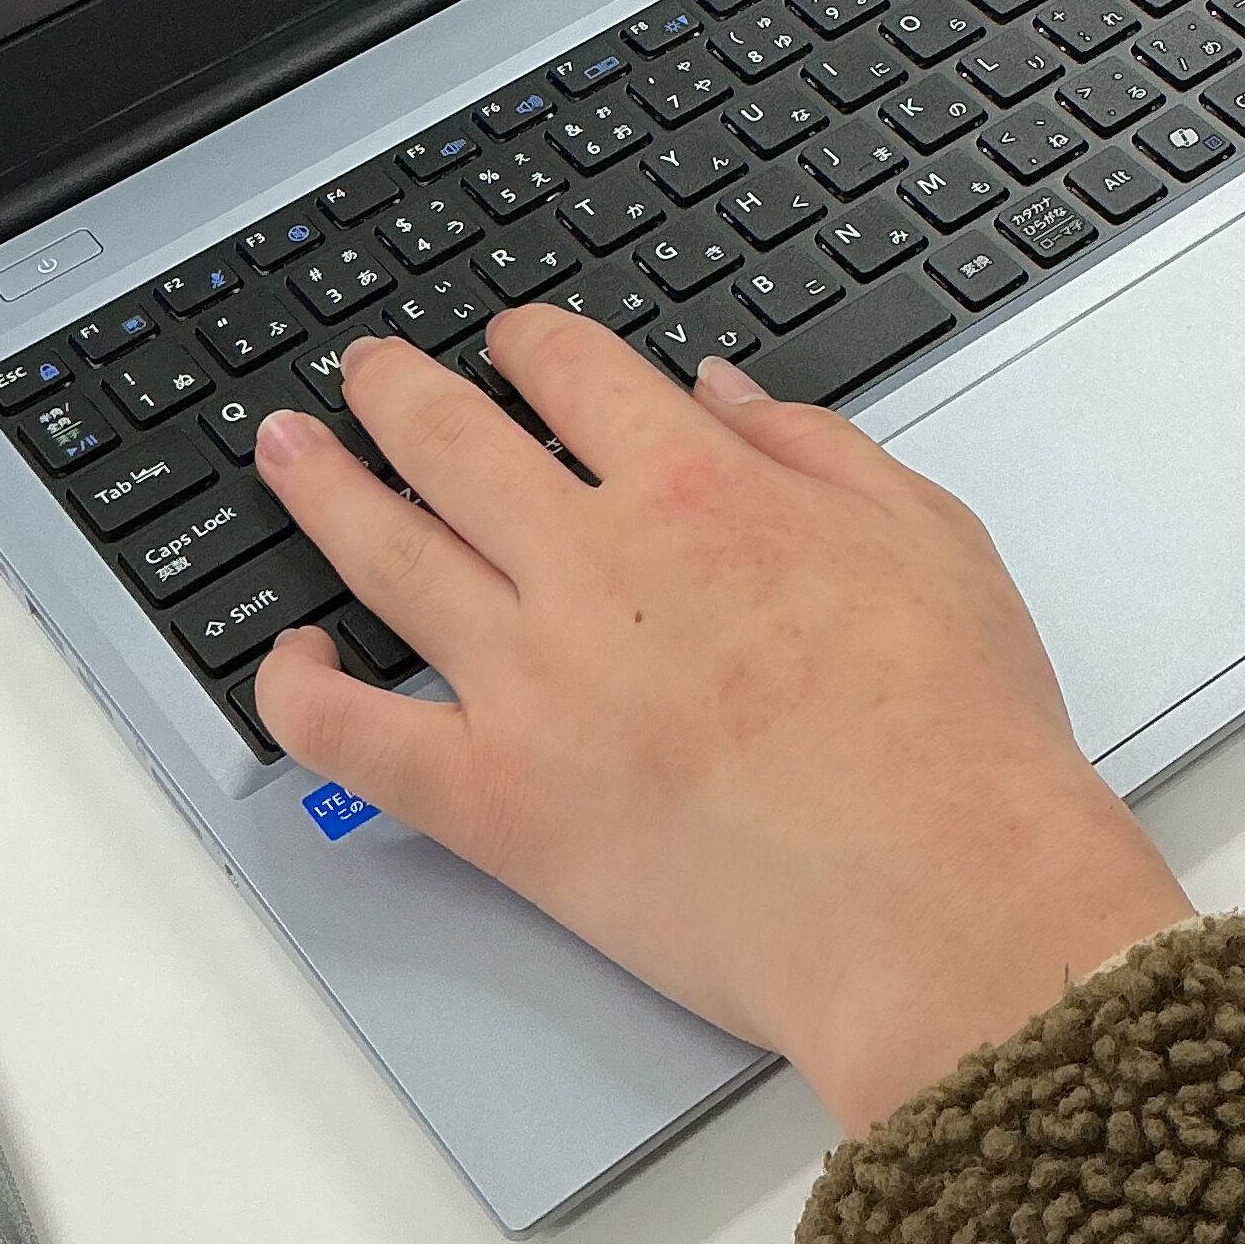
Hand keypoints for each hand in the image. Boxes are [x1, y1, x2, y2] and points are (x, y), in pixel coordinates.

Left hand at [248, 314, 1191, 1133]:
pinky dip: (298, 693)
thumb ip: (813, 445)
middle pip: (453, 436)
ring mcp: (529, 677)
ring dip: (321, 487)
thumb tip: (720, 390)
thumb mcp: (926, 533)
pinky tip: (294, 662)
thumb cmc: (960, 735)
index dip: (528, 344)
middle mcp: (593, 561)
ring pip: (383, 551)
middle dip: (395, 389)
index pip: (573, 372)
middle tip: (365, 371)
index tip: (512, 344)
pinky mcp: (494, 799)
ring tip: (284, 449)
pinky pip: (351, 737)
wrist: (943, 899)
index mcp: (698, 485)